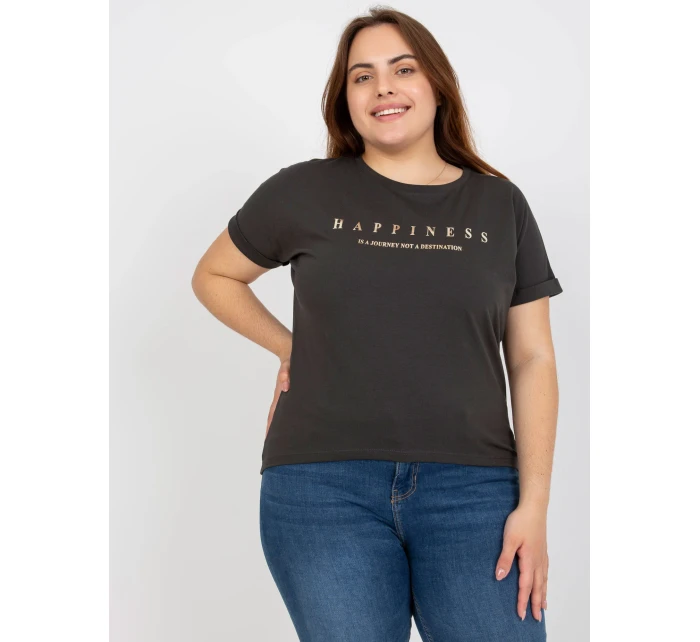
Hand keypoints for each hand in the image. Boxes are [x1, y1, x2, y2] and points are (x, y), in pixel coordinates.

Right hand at [266, 357, 290, 438]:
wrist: (291, 352)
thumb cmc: (290, 360)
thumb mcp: (288, 365)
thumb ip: (286, 373)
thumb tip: (285, 386)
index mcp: (280, 393)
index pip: (273, 413)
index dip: (271, 426)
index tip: (268, 438)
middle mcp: (282, 397)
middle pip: (275, 417)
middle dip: (274, 431)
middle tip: (274, 447)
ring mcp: (287, 395)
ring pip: (282, 414)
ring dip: (280, 426)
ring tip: (282, 441)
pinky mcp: (292, 393)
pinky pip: (289, 408)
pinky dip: (288, 417)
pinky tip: (292, 425)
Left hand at [494, 504, 547, 621]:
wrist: (534, 507)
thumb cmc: (521, 521)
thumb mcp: (509, 539)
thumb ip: (504, 559)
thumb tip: (499, 577)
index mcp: (529, 560)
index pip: (525, 586)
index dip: (522, 601)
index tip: (521, 615)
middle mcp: (538, 561)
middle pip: (538, 587)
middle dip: (536, 604)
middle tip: (536, 619)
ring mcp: (542, 556)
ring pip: (543, 580)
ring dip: (543, 595)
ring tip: (543, 607)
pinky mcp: (542, 550)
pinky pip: (545, 572)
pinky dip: (545, 582)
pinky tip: (544, 582)